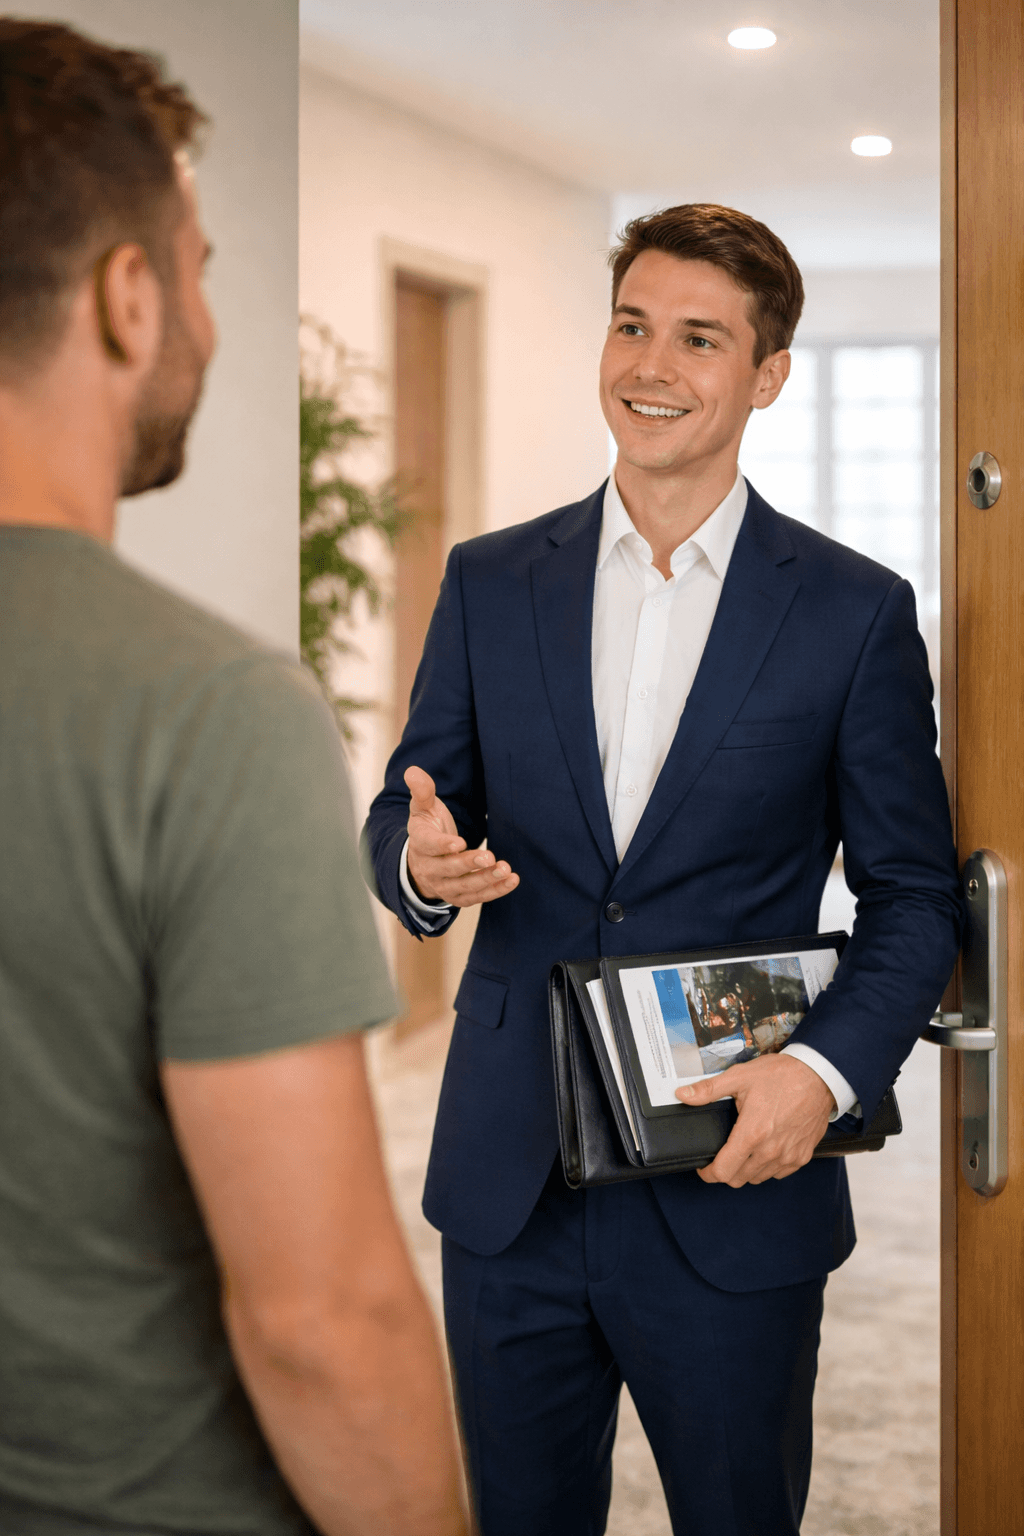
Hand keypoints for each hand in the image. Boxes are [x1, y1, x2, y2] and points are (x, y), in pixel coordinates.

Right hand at [404, 765, 519, 908]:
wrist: (423, 861)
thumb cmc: (428, 829)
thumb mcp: (423, 809)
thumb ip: (422, 791)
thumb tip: (413, 771)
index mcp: (420, 844)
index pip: (428, 846)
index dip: (443, 846)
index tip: (460, 843)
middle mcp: (429, 868)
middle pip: (449, 869)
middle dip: (469, 864)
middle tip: (490, 857)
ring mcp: (443, 885)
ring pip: (464, 887)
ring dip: (486, 880)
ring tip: (506, 869)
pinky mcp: (457, 896)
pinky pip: (475, 898)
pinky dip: (494, 891)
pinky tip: (511, 881)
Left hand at [675, 1053, 835, 1187]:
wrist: (818, 1075)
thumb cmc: (781, 1075)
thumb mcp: (740, 1077)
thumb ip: (708, 1090)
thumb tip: (682, 1095)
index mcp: (752, 1133)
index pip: (723, 1171)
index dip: (708, 1173)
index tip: (704, 1167)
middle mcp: (770, 1151)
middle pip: (738, 1179)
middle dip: (725, 1171)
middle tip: (722, 1154)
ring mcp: (788, 1156)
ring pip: (758, 1178)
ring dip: (746, 1170)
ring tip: (743, 1149)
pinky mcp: (802, 1157)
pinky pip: (778, 1173)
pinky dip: (767, 1168)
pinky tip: (764, 1149)